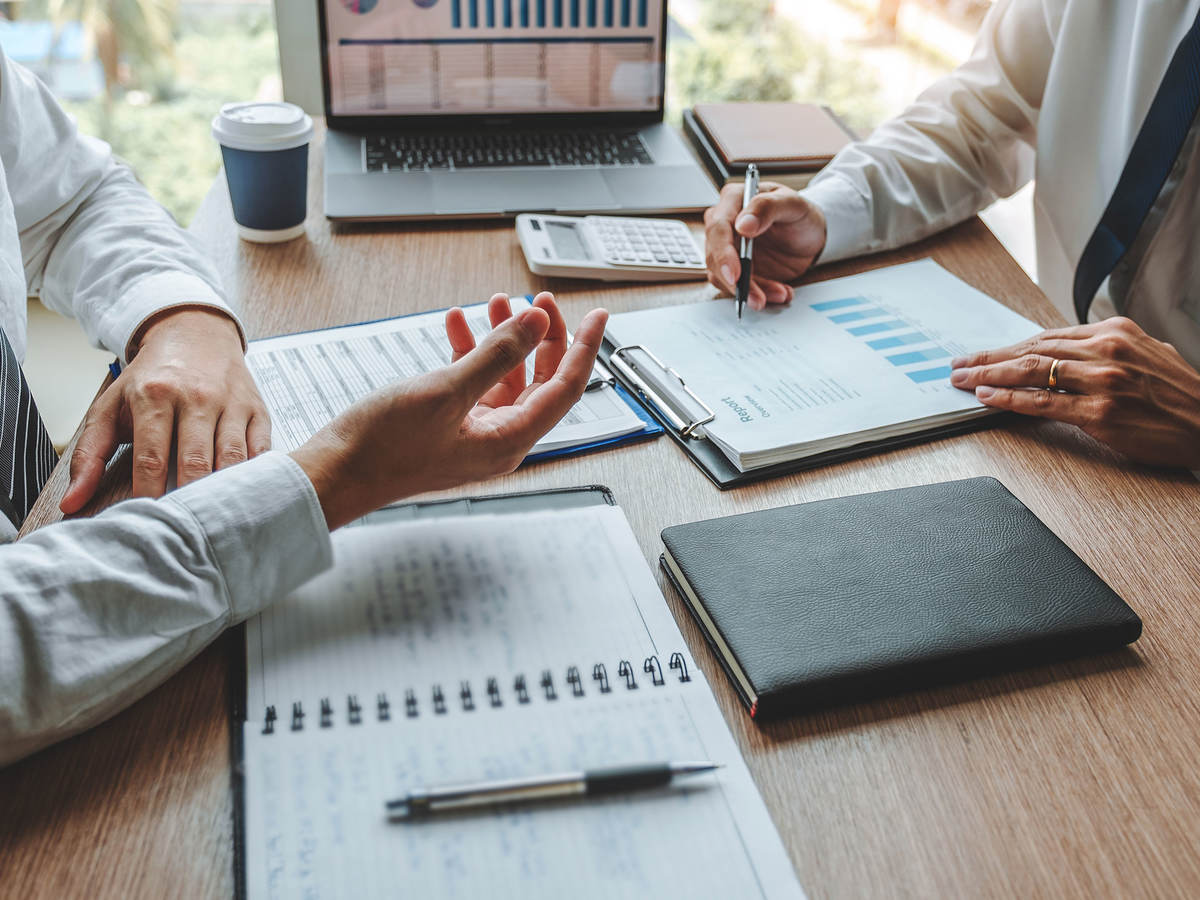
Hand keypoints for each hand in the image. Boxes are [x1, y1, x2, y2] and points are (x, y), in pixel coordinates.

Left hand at [60, 308, 270, 513]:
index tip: (146, 520)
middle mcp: (197, 397)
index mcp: (155, 394)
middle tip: (180, 528)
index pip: (151, 457)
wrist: (195, 333)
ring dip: (223, 493)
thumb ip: (90, 456)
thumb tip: (72, 503)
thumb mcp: (111, 407)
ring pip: (232, 459)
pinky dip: (254, 477)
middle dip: (188, 500)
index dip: (148, 494)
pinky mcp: (258, 410)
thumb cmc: (151, 378)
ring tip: (212, 520)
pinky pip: (261, 451)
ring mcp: (232, 403)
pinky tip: (242, 495)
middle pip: (195, 462)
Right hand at [291, 293, 607, 529]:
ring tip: (496, 302)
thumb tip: (535, 325)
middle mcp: (499, 440)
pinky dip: (470, 352)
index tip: (599, 316)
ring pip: (505, 377)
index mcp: (510, 441)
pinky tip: (458, 326)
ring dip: (502, 338)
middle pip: (540, 380)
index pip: (566, 389)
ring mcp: (474, 433)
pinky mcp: (449, 425)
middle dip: (542, 337)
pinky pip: (474, 382)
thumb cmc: (384, 447)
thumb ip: (497, 355)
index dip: (584, 348)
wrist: (335, 473)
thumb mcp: (447, 391)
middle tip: (539, 300)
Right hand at [703, 182, 826, 310]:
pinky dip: (759, 294)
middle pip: (715, 256)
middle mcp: (725, 224)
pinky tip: (779, 291)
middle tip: (756, 297)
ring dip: (750, 291)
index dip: (723, 254)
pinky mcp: (736, 269)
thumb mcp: (793, 204)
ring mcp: (728, 249)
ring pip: (723, 276)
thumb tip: (743, 225)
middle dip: (735, 281)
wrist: (810, 236)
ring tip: (779, 293)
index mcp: (733, 200)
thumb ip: (767, 207)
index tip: (735, 274)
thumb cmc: (800, 214)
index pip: (718, 228)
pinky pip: (738, 287)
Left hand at [949, 317, 1199, 467]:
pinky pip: (1042, 403)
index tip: (982, 354)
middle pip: (1032, 350)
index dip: (1008, 347)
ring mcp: (1103, 381)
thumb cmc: (1179, 395)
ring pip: (1031, 372)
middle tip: (957, 364)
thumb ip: (1108, 350)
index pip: (1046, 337)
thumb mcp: (1146, 355)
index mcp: (1115, 332)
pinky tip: (985, 397)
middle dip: (988, 357)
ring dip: (988, 374)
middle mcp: (1107, 350)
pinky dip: (1007, 399)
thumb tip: (1069, 353)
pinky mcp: (1100, 412)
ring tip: (961, 379)